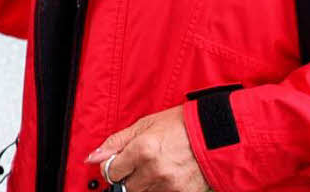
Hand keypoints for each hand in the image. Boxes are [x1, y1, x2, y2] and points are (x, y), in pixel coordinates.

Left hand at [85, 106, 208, 191]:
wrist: (216, 134)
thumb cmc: (182, 125)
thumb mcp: (145, 125)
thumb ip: (116, 142)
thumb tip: (93, 157)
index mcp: (142, 150)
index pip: (111, 172)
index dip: (112, 166)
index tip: (117, 162)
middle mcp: (154, 170)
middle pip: (126, 186)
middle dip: (128, 176)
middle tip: (139, 163)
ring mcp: (170, 185)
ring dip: (144, 183)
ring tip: (156, 166)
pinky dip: (160, 188)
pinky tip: (167, 174)